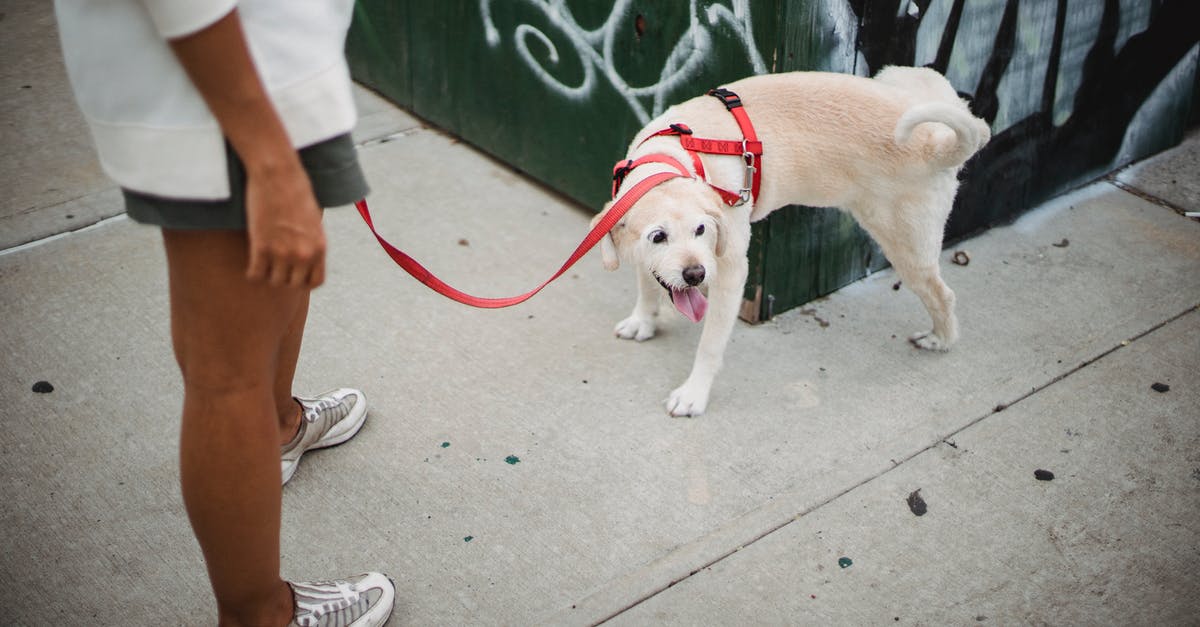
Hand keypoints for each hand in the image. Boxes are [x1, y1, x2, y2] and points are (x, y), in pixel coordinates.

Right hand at [243, 160, 326, 288]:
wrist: (278, 175)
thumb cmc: (296, 192)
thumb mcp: (314, 221)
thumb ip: (311, 243)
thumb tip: (304, 260)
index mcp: (320, 247)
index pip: (315, 281)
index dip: (303, 280)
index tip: (294, 272)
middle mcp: (303, 254)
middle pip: (292, 284)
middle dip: (284, 276)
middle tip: (275, 265)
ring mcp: (282, 252)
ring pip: (274, 282)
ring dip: (268, 274)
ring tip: (264, 262)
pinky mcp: (261, 247)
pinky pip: (255, 275)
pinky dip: (252, 273)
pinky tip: (252, 264)